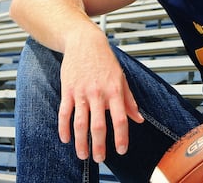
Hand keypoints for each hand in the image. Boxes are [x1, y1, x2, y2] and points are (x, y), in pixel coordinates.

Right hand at [57, 32, 143, 162]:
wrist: (85, 43)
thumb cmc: (105, 60)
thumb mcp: (121, 78)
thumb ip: (129, 101)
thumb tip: (138, 119)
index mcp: (114, 91)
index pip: (119, 119)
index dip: (121, 137)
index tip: (121, 150)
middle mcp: (98, 93)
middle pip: (98, 125)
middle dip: (98, 146)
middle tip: (99, 159)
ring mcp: (81, 92)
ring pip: (80, 123)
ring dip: (81, 142)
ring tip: (83, 155)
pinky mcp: (68, 90)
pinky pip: (64, 113)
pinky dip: (64, 128)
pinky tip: (66, 139)